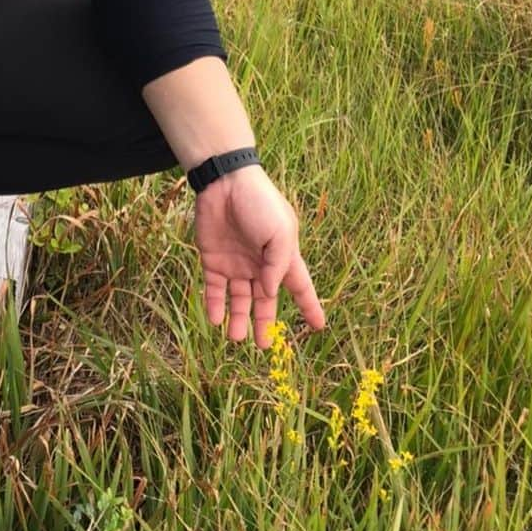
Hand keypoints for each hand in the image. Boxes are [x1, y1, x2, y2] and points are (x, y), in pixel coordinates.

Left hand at [195, 166, 324, 348]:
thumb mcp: (279, 232)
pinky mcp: (213, 260)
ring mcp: (236, 263)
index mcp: (283, 256)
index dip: (309, 306)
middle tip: (263, 347)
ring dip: (238, 319)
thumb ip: (277, 266)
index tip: (318, 327)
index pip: (299, 286)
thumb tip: (269, 293)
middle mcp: (260, 264)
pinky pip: (214, 289)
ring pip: (239, 299)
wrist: (224, 183)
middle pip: (265, 300)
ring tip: (236, 339)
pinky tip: (216, 320)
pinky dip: (215, 305)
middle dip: (265, 323)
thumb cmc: (259, 203)